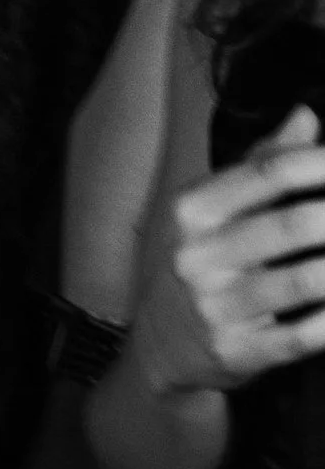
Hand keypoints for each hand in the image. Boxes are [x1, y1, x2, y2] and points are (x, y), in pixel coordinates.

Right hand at [134, 104, 324, 400]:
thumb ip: (261, 164)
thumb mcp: (211, 210)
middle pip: (293, 224)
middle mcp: (197, 256)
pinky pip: (304, 335)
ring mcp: (216, 307)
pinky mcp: (237, 351)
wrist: (160, 345)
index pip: (270, 172)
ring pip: (306, 281)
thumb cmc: (200, 264)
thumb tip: (306, 117)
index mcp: (192, 211)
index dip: (323, 163)